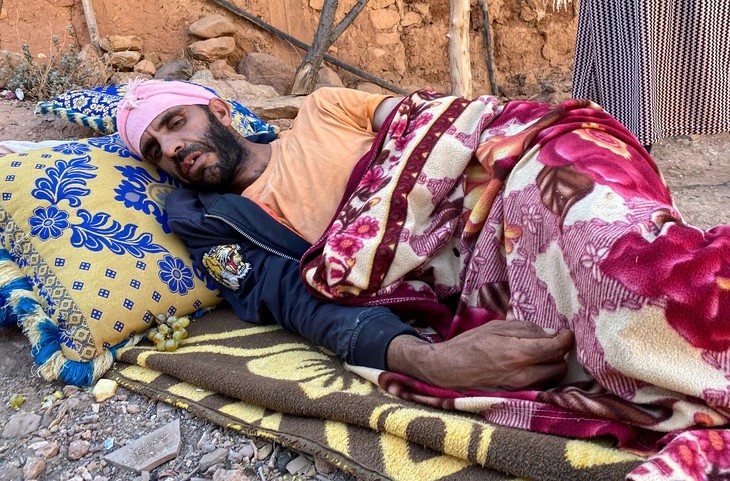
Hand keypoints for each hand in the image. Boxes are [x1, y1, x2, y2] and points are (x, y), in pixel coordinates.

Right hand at [386, 320, 573, 391]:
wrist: (449, 369)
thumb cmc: (470, 343)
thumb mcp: (497, 327)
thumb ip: (526, 329)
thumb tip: (551, 333)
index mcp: (519, 352)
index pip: (558, 348)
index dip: (566, 338)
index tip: (565, 332)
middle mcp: (523, 374)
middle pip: (560, 366)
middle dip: (558, 353)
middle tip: (547, 343)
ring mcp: (521, 388)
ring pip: (553, 379)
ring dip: (551, 366)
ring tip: (537, 355)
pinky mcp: (517, 396)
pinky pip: (541, 386)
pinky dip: (542, 376)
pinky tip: (529, 367)